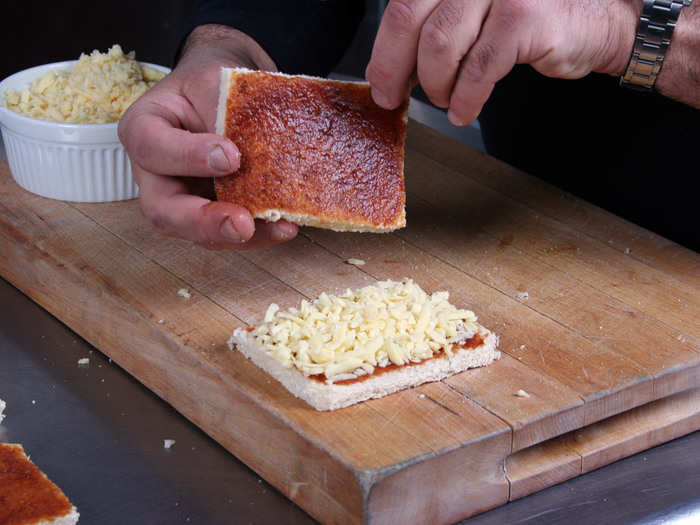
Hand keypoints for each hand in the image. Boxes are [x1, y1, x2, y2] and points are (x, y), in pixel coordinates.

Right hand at [118, 25, 297, 249]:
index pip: (152, 148)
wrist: (229, 92)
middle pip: (163, 210)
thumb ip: (221, 113)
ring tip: (278, 228)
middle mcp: (155, 173)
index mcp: (143, 129)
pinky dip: (257, 234)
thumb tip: (244, 155)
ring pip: (197, 232)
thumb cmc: (212, 82)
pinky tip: (284, 226)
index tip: (231, 156)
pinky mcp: (211, 213)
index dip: (189, 157)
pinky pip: (227, 233)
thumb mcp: (214, 80)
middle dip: (203, 222)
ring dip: (238, 236)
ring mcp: (182, 199)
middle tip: (242, 224)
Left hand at [366, 0, 639, 123]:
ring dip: (435, 84)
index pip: (403, 4)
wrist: (595, 18)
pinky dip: (464, 99)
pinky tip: (463, 110)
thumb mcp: (472, 12)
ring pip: (439, 45)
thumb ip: (433, 26)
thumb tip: (387, 66)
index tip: (380, 80)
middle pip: (410, 18)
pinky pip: (477, 70)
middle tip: (393, 97)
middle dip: (395, 68)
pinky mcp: (525, 17)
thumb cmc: (528, 17)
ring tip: (445, 99)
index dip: (384, 49)